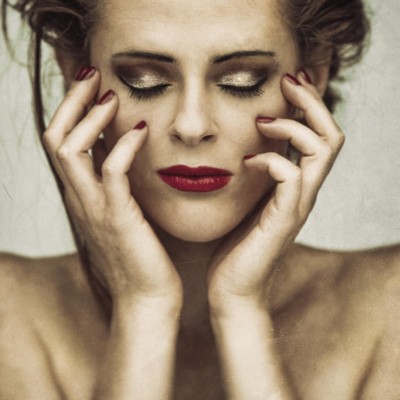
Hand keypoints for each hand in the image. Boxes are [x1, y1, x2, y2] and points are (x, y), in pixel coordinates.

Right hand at [43, 68, 182, 312]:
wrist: (148, 298)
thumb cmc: (141, 254)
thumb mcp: (122, 211)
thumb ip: (116, 183)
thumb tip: (123, 150)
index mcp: (81, 195)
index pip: (60, 140)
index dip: (69, 107)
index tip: (90, 81)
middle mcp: (79, 198)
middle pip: (54, 136)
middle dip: (71, 100)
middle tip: (92, 73)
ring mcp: (93, 208)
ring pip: (69, 149)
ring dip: (89, 116)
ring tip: (110, 94)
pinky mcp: (117, 218)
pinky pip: (110, 172)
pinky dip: (122, 145)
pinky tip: (141, 130)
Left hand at [207, 71, 344, 317]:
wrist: (232, 288)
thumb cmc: (234, 244)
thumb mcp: (245, 200)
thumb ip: (254, 175)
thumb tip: (244, 144)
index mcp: (296, 185)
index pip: (319, 136)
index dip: (309, 104)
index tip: (288, 80)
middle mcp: (305, 192)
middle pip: (331, 136)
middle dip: (312, 102)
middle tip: (287, 80)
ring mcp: (298, 205)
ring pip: (321, 151)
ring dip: (294, 126)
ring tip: (263, 121)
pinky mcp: (284, 219)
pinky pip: (290, 177)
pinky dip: (270, 159)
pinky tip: (246, 161)